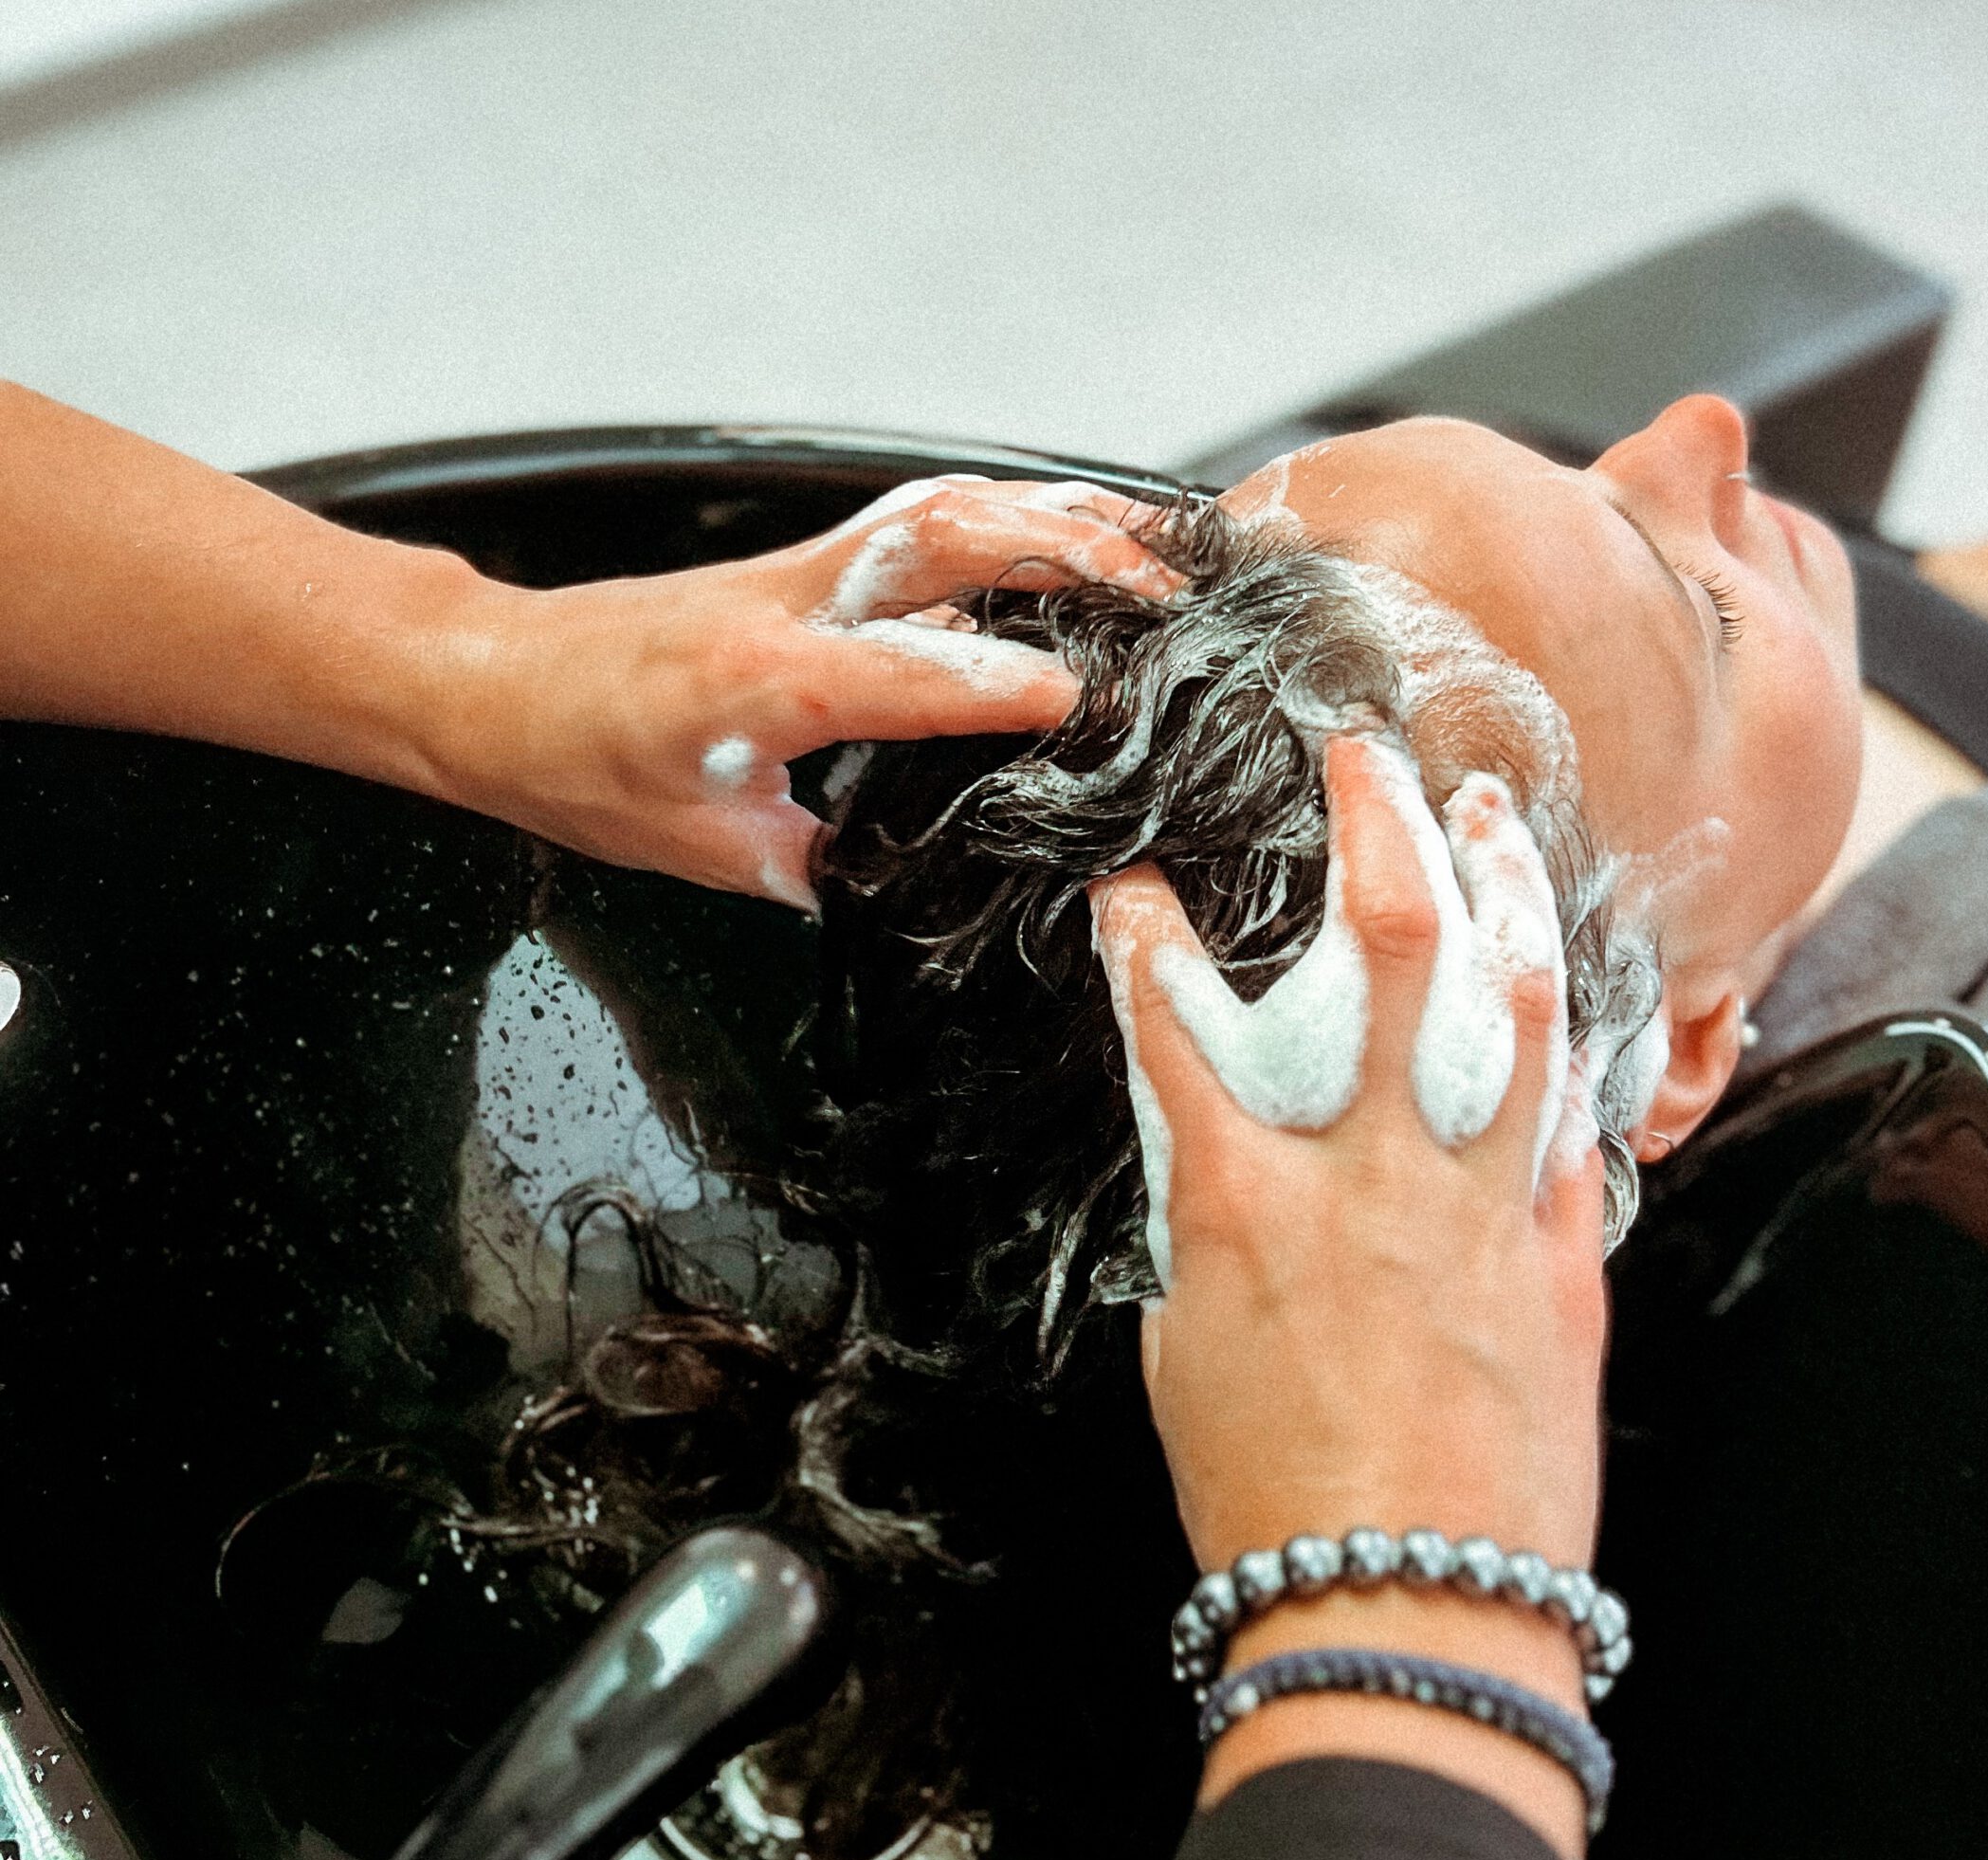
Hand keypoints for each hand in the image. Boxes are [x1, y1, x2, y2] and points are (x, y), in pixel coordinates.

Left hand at [427, 477, 1179, 903]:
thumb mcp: (695, 847)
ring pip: (942, 508)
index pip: (908, 673)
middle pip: (946, 536)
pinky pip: (917, 524)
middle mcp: (788, 604)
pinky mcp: (802, 566)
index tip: (1090, 701)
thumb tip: (894, 886)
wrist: (487, 681)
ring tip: (1149, 535)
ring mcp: (797, 570)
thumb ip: (808, 864)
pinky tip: (1059, 538)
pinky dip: (1005, 519)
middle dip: (1066, 550)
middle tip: (1163, 588)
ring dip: (1053, 511)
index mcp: (760, 682)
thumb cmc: (570, 761)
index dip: (1002, 686)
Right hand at [1089, 736, 1608, 1859]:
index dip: (1142, 939)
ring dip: (1506, 885)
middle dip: (1376, 823)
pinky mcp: (1564, 1256)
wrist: (1409, 1614)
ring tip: (1493, 814)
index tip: (1133, 898)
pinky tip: (1568, 984)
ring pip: (1515, 998)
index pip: (1174, 1022)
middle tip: (1366, 759)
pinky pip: (1578, 1116)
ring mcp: (1483, 1205)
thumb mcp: (1187, 1349)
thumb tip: (1224, 1169)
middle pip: (1385, 946)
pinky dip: (1573, 1039)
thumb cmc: (1275, 1506)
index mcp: (1246, 1203)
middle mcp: (1371, 1175)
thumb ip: (1207, 1229)